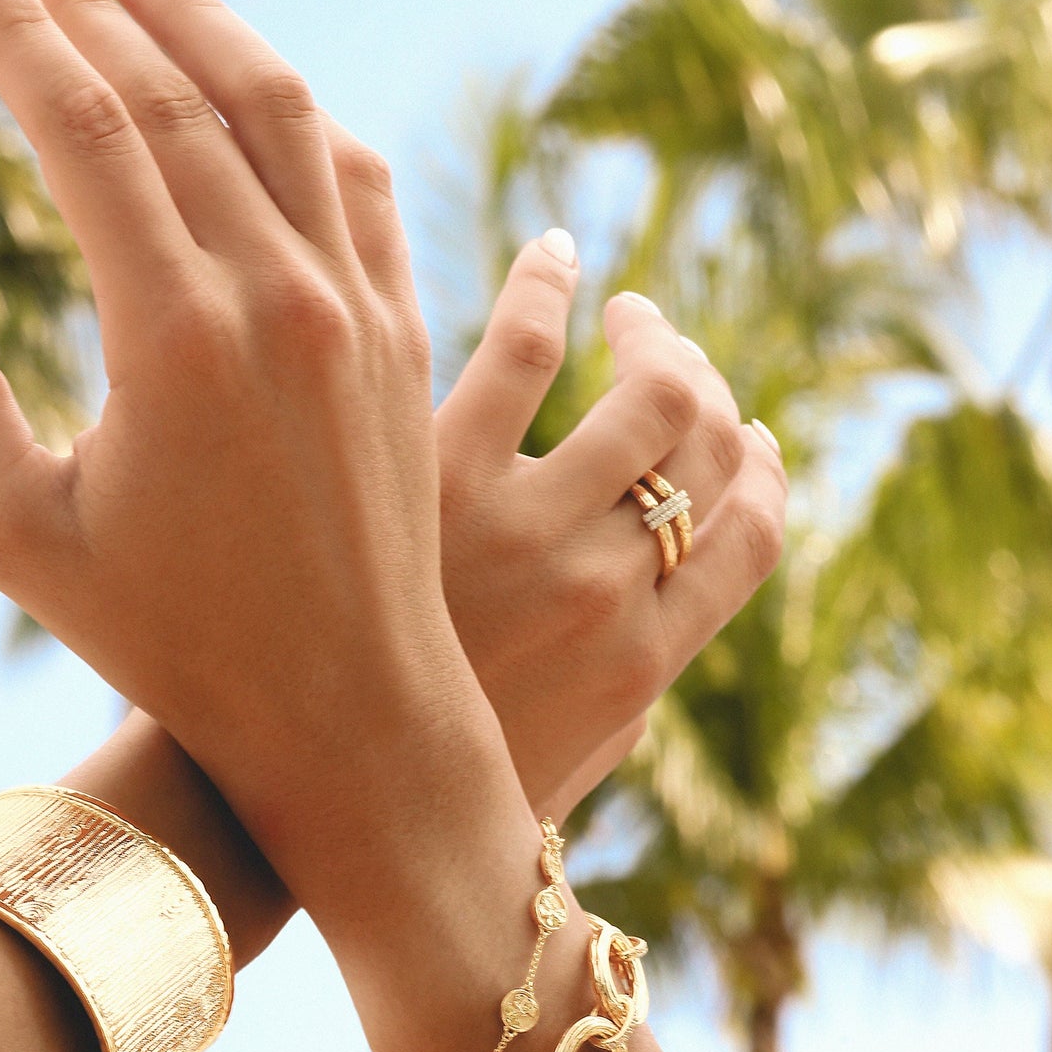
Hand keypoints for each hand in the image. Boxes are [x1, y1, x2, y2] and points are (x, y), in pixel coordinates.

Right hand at [0, 0, 784, 985]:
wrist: (343, 709)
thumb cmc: (165, 640)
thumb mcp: (10, 534)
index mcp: (173, 337)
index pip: (90, 127)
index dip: (22, 27)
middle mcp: (280, 298)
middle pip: (180, 95)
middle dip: (92, 2)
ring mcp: (357, 307)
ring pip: (285, 111)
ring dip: (208, 26)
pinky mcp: (405, 333)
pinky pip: (358, 180)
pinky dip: (301, 112)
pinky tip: (258, 86)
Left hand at [437, 246, 785, 819]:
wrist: (289, 789)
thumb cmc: (419, 778)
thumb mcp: (560, 759)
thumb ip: (628, 689)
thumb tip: (663, 619)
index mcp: (648, 659)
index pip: (754, 534)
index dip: (761, 470)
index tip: (748, 433)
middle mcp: (609, 589)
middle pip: (710, 449)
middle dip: (709, 387)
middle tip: (672, 354)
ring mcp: (530, 528)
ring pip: (652, 396)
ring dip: (658, 339)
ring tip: (631, 316)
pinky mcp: (437, 471)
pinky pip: (526, 347)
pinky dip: (551, 289)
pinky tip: (554, 261)